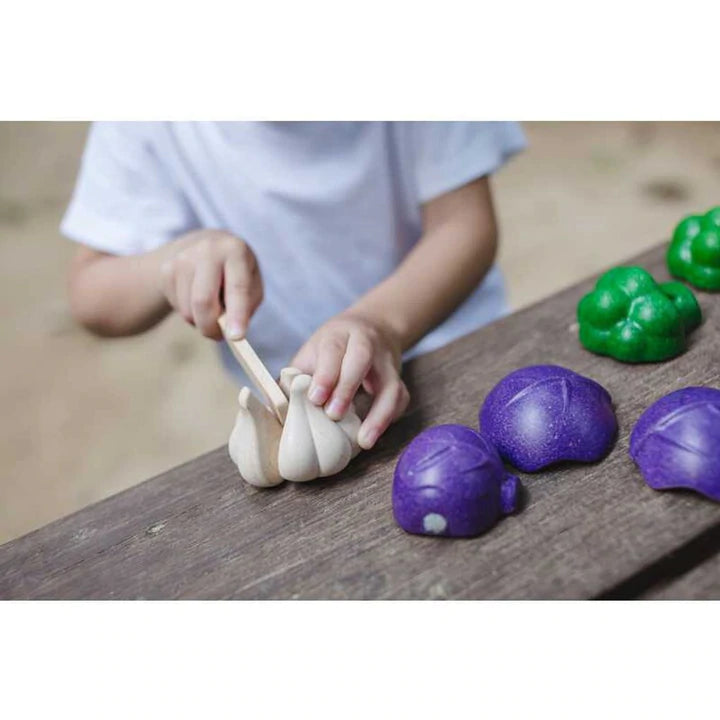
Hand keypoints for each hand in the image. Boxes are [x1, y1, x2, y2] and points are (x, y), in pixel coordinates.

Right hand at [158, 230, 262, 339]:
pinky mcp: (167, 270)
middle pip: (203, 301)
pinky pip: (179, 308)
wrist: (204, 244)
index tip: (236, 337)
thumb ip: (246, 306)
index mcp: (235, 250)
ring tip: (212, 308)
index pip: (237, 288)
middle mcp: (207, 250)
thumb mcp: (252, 283)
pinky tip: (196, 298)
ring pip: (189, 310)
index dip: (237, 315)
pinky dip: (191, 313)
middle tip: (220, 337)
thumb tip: (231, 332)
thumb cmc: (236, 272)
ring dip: (202, 321)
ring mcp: (183, 258)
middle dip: (211, 327)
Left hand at [292, 311, 409, 449]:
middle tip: (333, 415)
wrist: (371, 327)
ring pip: (391, 384)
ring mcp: (387, 362)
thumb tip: (273, 407)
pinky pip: (401, 398)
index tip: (315, 399)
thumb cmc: (333, 347)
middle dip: (347, 388)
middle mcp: (366, 343)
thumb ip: (295, 376)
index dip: (325, 375)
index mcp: (339, 334)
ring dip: (379, 414)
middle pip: (361, 360)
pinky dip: (391, 417)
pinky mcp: (399, 378)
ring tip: (364, 441)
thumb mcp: (312, 352)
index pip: (333, 350)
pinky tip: (375, 434)